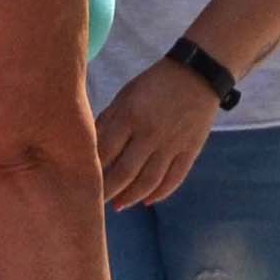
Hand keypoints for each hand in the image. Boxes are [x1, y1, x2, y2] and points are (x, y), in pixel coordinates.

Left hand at [95, 63, 221, 212]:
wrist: (198, 74)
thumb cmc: (154, 83)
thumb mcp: (126, 94)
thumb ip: (108, 119)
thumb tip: (91, 146)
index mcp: (130, 116)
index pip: (105, 152)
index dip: (91, 170)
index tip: (80, 181)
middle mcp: (150, 133)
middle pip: (124, 172)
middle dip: (107, 191)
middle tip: (94, 201)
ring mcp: (172, 144)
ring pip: (148, 181)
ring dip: (130, 197)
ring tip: (118, 206)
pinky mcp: (190, 151)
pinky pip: (174, 179)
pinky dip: (159, 194)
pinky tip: (146, 201)